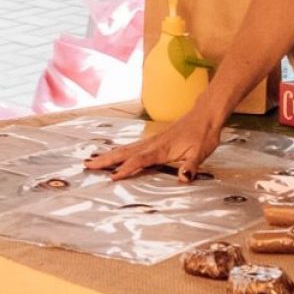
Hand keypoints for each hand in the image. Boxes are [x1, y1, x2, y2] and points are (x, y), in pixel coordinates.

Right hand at [87, 101, 224, 180]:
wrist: (206, 115)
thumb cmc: (203, 134)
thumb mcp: (201, 153)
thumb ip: (191, 166)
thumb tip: (183, 178)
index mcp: (161, 149)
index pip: (140, 160)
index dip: (126, 169)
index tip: (112, 177)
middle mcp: (152, 144)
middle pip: (125, 152)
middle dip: (106, 160)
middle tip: (87, 165)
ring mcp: (152, 140)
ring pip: (126, 149)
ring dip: (109, 155)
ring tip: (92, 161)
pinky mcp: (154, 140)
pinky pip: (132, 147)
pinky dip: (119, 151)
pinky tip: (114, 154)